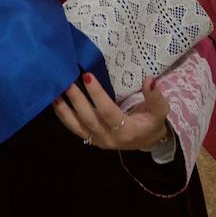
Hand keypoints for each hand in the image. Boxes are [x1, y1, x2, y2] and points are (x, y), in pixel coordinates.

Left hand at [53, 74, 171, 151]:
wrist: (147, 139)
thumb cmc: (153, 122)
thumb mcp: (160, 110)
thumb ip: (155, 96)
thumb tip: (149, 79)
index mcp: (127, 131)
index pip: (109, 113)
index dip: (98, 95)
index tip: (88, 76)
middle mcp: (109, 138)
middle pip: (89, 119)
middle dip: (76, 99)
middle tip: (67, 81)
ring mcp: (98, 140)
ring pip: (77, 126)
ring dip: (64, 109)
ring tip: (56, 92)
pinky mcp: (91, 138)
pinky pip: (74, 128)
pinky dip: (63, 115)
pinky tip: (56, 101)